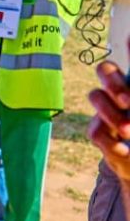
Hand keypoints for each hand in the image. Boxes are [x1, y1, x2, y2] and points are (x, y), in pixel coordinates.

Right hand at [88, 59, 129, 181]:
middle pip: (105, 70)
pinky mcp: (97, 131)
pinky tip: (126, 150)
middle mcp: (120, 92)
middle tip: (128, 102)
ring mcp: (106, 110)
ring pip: (95, 96)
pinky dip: (112, 142)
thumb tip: (128, 103)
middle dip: (114, 83)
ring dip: (113, 116)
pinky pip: (95, 129)